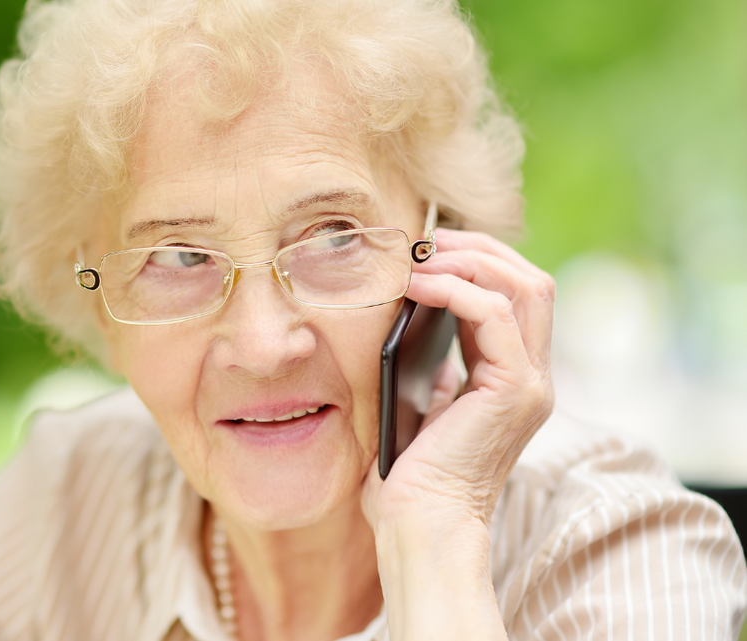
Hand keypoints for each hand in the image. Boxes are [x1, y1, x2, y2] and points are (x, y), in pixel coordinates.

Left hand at [361, 227, 555, 528]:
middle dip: (479, 248)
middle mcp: (533, 378)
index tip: (427, 249)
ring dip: (469, 260)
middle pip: (532, 280)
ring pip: (525, 286)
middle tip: (426, 241)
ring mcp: (530, 384)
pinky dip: (456, 288)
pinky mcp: (513, 391)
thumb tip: (414, 318)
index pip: (518, 295)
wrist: (419, 528)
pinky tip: (417, 285)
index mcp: (513, 379)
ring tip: (419, 257)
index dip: (479, 260)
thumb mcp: (421, 404)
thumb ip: (434, 365)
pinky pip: (495, 313)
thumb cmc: (409, 478)